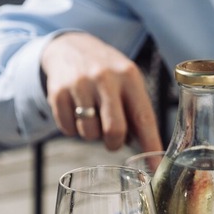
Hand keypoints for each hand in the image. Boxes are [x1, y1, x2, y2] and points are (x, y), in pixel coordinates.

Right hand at [39, 31, 163, 151]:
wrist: (70, 47)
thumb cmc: (106, 72)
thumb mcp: (127, 81)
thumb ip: (136, 111)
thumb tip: (149, 150)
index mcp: (129, 76)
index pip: (143, 117)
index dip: (150, 145)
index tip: (156, 166)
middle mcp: (105, 78)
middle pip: (114, 130)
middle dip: (114, 143)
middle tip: (112, 140)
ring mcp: (79, 85)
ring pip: (89, 133)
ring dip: (92, 135)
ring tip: (93, 118)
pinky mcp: (58, 93)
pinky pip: (68, 130)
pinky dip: (73, 129)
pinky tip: (76, 112)